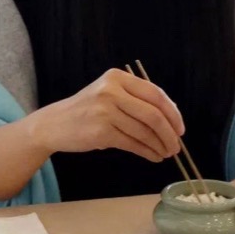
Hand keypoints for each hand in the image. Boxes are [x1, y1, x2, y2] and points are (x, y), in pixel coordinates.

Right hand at [34, 68, 183, 161]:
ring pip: (144, 131)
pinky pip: (132, 143)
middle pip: (153, 114)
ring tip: (166, 153)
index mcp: (118, 77)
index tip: (180, 128)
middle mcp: (111, 91)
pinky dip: (147, 152)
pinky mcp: (101, 131)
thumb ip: (136, 100)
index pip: (155, 94)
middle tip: (176, 146)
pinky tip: (153, 156)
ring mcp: (105, 111)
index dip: (173, 113)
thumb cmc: (87, 111)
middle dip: (169, 133)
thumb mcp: (109, 94)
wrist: (54, 124)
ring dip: (159, 145)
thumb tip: (171, 119)